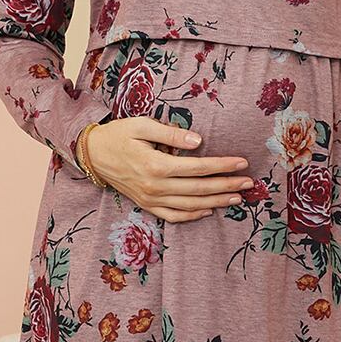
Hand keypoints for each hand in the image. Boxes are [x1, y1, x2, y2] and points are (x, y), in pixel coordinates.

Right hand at [84, 117, 252, 222]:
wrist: (91, 154)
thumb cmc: (118, 135)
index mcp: (156, 165)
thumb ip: (171, 134)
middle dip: (227, 186)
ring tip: (237, 198)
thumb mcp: (142, 126)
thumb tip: (199, 141)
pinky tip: (209, 210)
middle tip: (249, 183)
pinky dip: (193, 215)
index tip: (242, 163)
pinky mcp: (147, 204)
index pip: (199, 168)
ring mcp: (151, 199)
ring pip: (191, 205)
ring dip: (216, 202)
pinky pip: (174, 216)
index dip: (223, 166)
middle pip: (200, 189)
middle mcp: (156, 186)